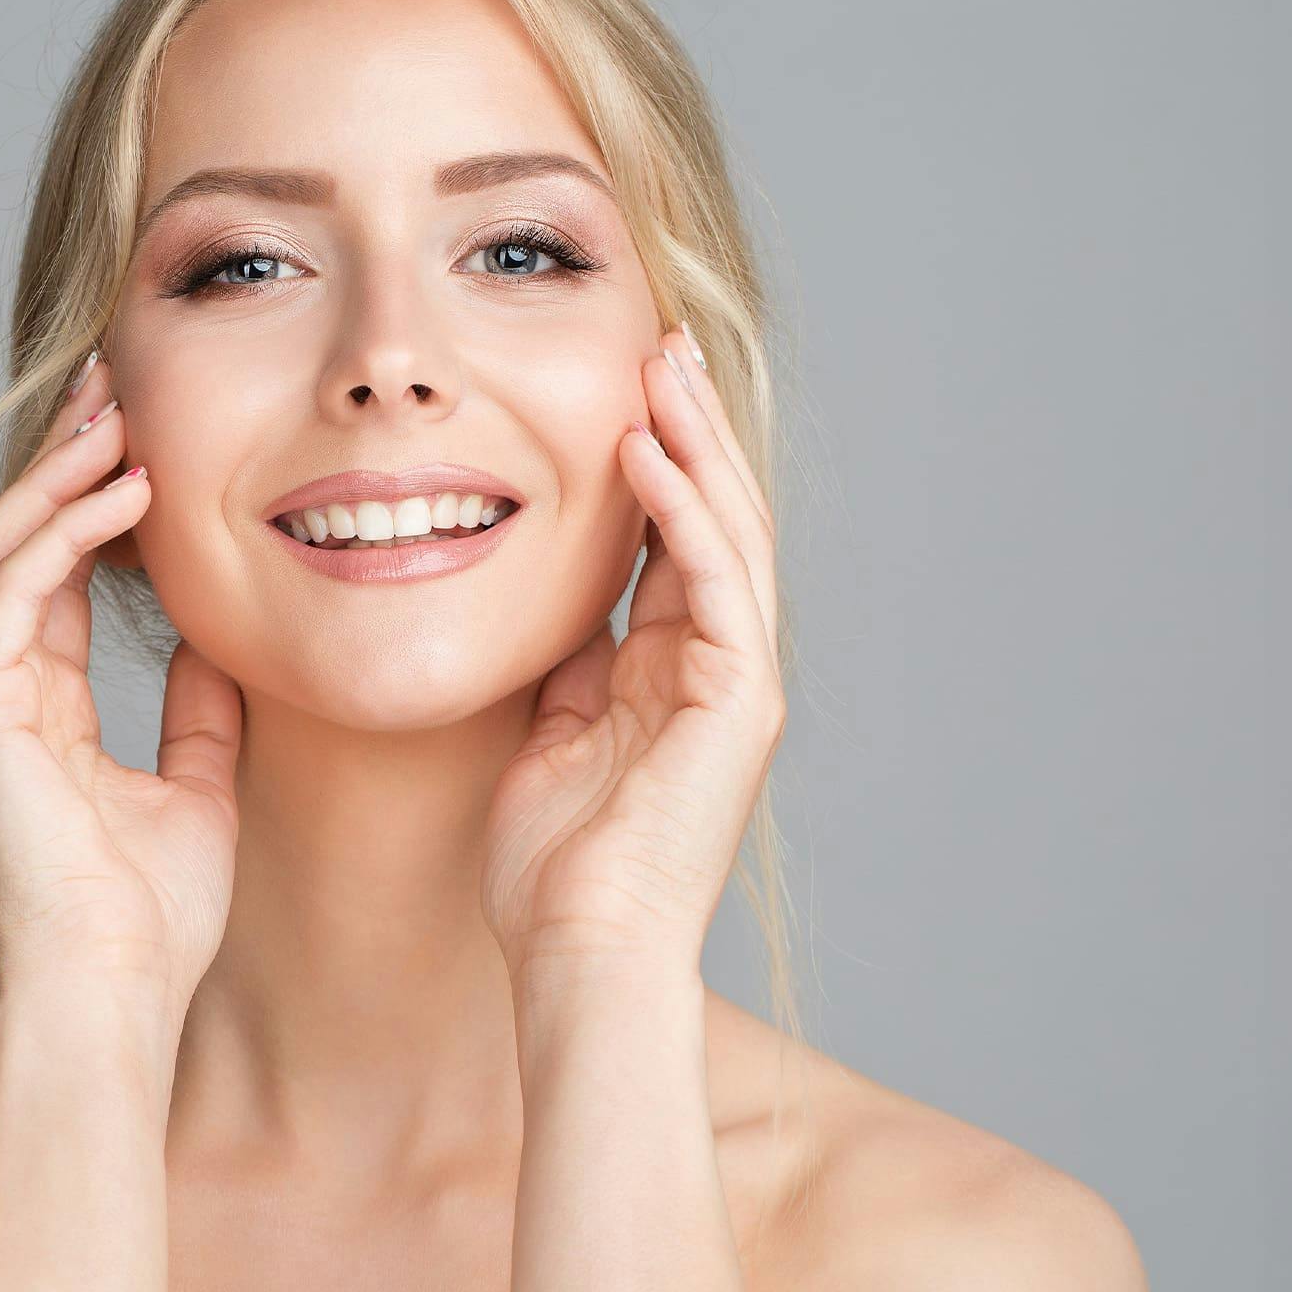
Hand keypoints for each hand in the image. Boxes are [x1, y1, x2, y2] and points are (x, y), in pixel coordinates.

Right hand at [0, 351, 243, 1024]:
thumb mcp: (196, 788)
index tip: (143, 442)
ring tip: (113, 411)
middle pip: (13, 546)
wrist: (118, 993)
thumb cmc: (152, 916)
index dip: (92, 507)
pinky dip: (63, 530)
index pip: (52, 580)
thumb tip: (216, 645)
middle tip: (111, 386)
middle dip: (59, 462)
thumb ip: (197, 713)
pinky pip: (10, 589)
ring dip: (54, 474)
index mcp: (37, 712)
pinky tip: (124, 489)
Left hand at [480, 325, 784, 991]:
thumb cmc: (552, 866)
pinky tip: (646, 449)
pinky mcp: (740, 700)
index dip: (652, 461)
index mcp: (673, 671)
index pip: (673, 540)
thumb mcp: (551, 736)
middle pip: (712, 518)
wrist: (579, 949)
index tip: (619, 387)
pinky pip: (716, 580)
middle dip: (687, 426)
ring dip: (695, 442)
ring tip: (660, 363)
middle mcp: (717, 666)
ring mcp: (737, 682)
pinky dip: (682, 511)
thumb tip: (555, 609)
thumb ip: (568, 668)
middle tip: (657, 342)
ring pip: (727, 532)